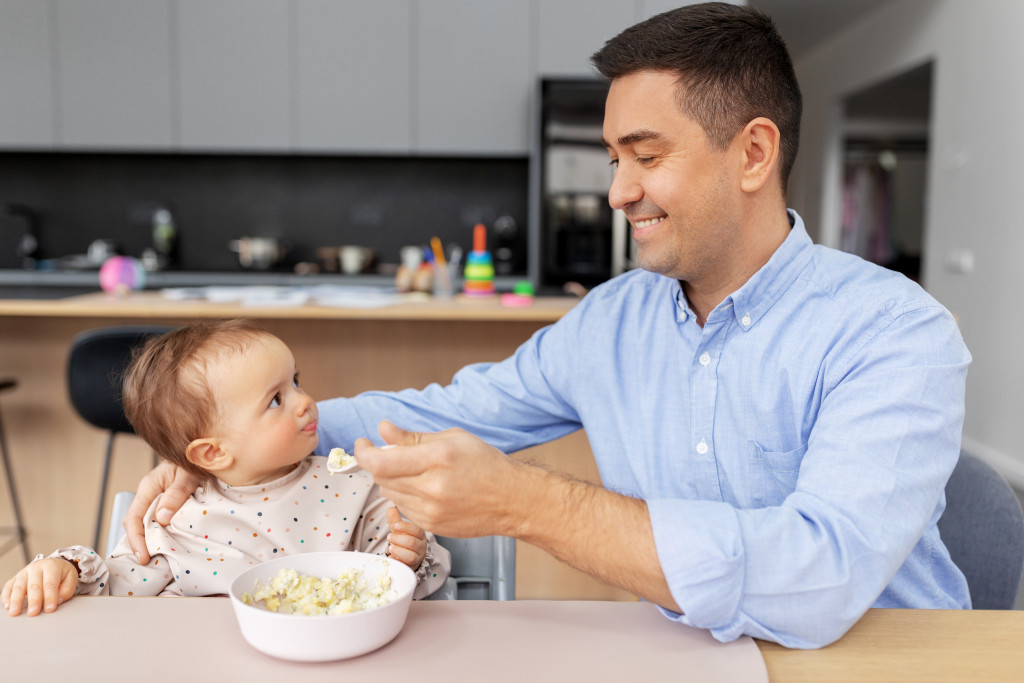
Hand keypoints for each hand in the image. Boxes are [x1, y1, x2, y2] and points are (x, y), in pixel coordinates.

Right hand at [2, 558, 78, 616]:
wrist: (53, 564)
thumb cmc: (61, 573)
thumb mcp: (71, 577)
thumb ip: (67, 589)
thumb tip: (58, 600)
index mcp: (51, 566)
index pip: (50, 583)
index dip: (50, 597)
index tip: (49, 609)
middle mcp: (36, 568)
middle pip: (33, 585)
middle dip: (33, 600)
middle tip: (33, 613)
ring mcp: (24, 572)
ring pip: (18, 586)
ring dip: (16, 600)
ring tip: (15, 612)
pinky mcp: (15, 578)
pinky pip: (8, 587)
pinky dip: (6, 596)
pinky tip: (7, 606)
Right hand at [126, 461, 199, 563]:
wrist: (201, 453)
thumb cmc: (194, 461)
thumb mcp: (188, 476)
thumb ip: (176, 495)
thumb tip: (162, 518)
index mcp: (149, 487)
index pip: (134, 518)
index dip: (136, 540)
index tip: (144, 557)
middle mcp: (148, 494)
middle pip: (135, 524)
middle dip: (139, 545)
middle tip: (148, 563)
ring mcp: (155, 499)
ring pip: (145, 524)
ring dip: (148, 541)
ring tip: (155, 559)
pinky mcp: (164, 503)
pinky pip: (156, 521)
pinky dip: (158, 534)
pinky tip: (165, 545)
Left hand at [354, 420, 520, 537]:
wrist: (511, 500)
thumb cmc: (486, 465)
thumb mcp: (452, 439)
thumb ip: (413, 437)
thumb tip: (383, 430)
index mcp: (438, 458)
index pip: (382, 462)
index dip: (364, 453)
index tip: (362, 445)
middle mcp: (432, 487)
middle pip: (381, 478)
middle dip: (379, 463)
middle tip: (390, 454)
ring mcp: (431, 511)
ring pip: (390, 494)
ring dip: (392, 480)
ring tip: (415, 471)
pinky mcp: (431, 527)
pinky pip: (403, 508)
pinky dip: (405, 496)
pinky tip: (425, 489)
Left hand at [385, 507, 426, 570]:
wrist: (406, 559)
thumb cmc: (403, 542)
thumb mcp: (399, 531)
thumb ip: (395, 521)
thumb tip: (390, 508)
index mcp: (420, 535)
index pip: (416, 529)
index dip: (405, 527)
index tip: (394, 526)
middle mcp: (421, 546)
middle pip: (412, 542)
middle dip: (398, 539)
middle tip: (389, 537)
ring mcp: (418, 558)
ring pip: (411, 555)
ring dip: (398, 550)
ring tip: (390, 547)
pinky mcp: (412, 567)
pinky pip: (406, 565)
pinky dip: (398, 559)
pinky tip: (391, 556)